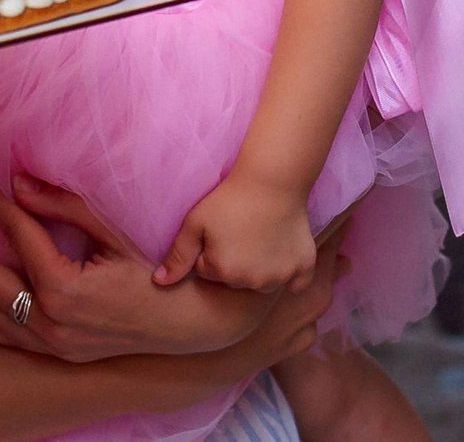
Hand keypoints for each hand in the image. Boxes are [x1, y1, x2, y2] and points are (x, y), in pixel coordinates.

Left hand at [0, 170, 344, 363]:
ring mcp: (48, 342)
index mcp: (64, 285)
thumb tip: (19, 183)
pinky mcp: (52, 353)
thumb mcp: (112, 234)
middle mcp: (50, 320)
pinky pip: (0, 340)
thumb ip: (64, 208)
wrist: (183, 327)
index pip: (15, 232)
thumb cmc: (152, 274)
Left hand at [154, 171, 314, 291]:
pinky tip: (282, 252)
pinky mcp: (303, 268)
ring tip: (258, 235)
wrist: (272, 179)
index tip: (218, 229)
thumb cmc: (229, 198)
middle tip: (238, 230)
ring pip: (261, 281)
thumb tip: (160, 283)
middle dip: (232, 261)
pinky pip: (296, 284)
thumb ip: (177, 256)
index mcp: (223, 272)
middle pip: (234, 280)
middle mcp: (253, 282)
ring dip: (259, 268)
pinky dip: (290, 274)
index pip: (207, 271)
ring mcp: (281, 277)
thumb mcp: (195, 222)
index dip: (210, 249)